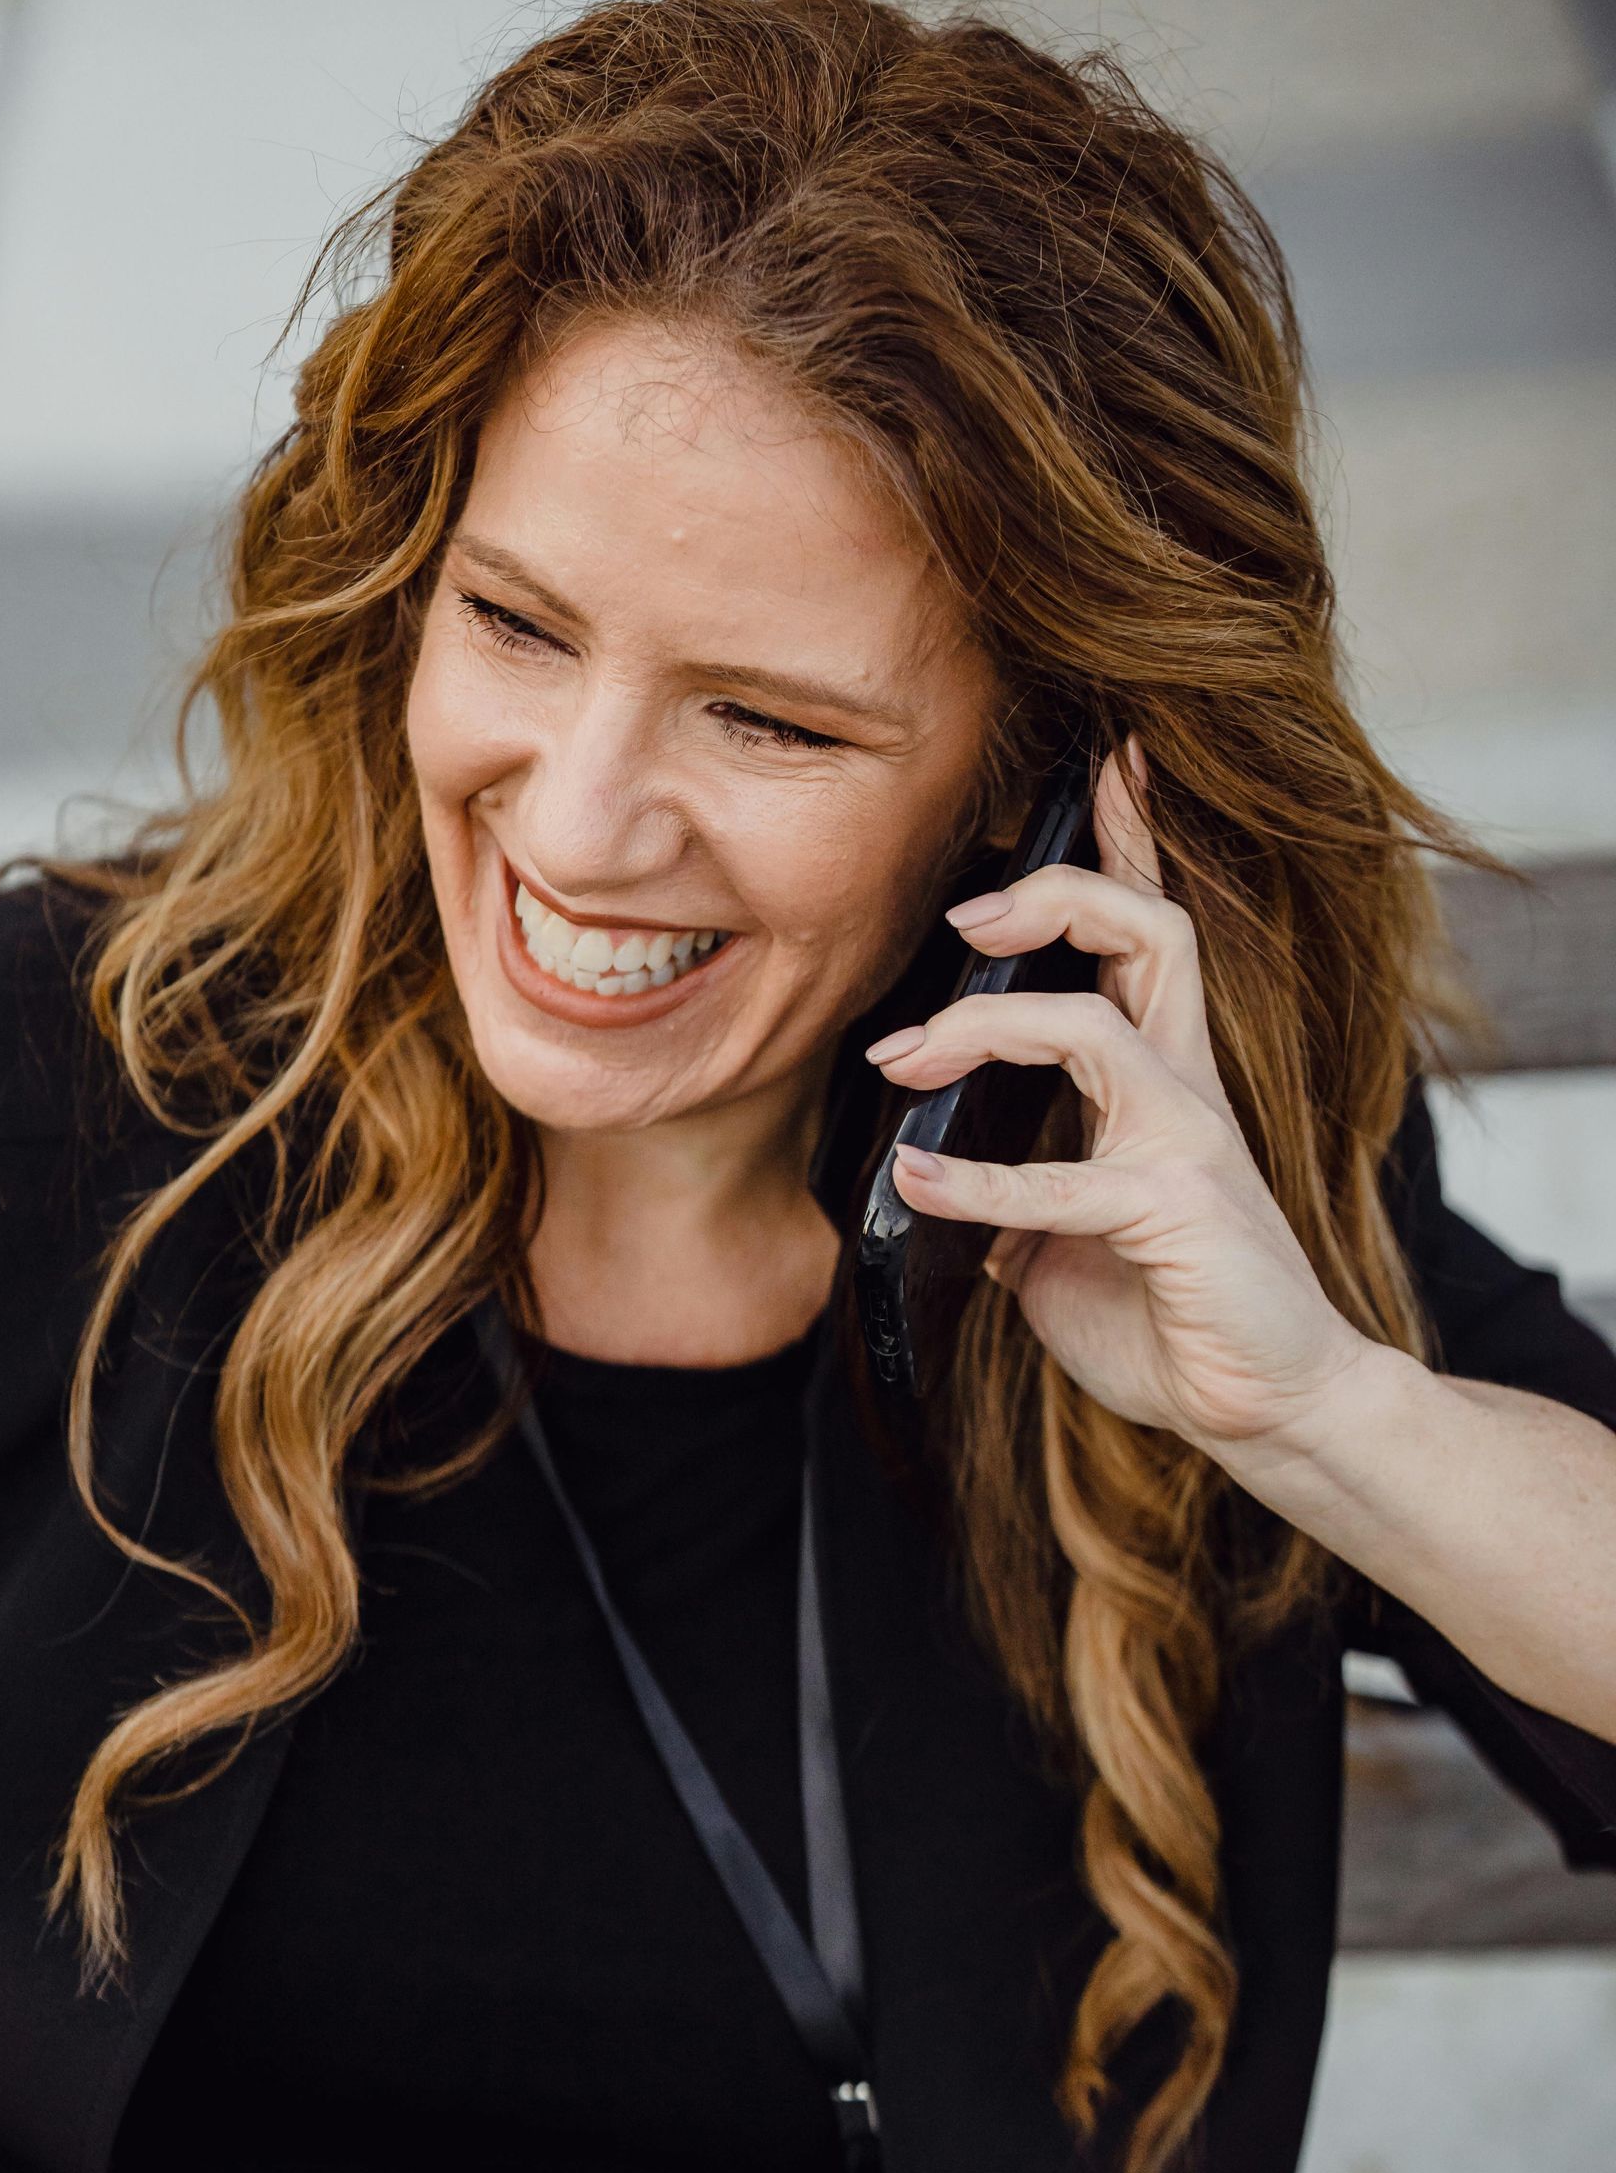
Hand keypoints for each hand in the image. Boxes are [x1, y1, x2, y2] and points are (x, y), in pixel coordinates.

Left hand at [865, 746, 1371, 1459]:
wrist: (1269, 1407)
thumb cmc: (1178, 1319)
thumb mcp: (1067, 1246)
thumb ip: (1015, 1197)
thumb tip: (936, 1178)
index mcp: (1169, 1083)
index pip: (1154, 935)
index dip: (1133, 844)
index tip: (1107, 765)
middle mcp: (1188, 1094)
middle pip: (1151, 934)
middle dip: (1058, 894)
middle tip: (965, 915)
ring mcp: (1189, 1149)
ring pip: (1094, 1028)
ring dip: (981, 1028)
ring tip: (902, 1057)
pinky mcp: (1176, 1215)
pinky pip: (1064, 1183)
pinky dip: (976, 1181)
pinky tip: (916, 1180)